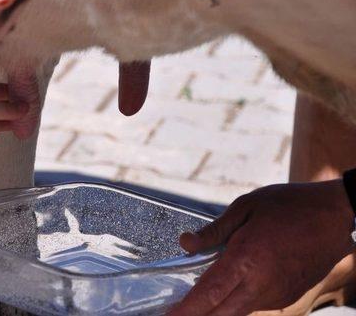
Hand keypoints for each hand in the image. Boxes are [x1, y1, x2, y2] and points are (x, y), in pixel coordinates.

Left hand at [169, 180, 354, 315]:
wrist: (334, 214)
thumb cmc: (289, 205)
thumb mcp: (245, 207)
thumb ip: (214, 231)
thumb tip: (186, 244)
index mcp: (247, 259)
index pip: (209, 293)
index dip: (186, 310)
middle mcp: (261, 283)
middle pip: (221, 313)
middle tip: (175, 312)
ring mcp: (277, 293)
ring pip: (237, 311)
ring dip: (217, 308)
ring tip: (198, 297)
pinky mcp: (287, 295)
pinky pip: (254, 304)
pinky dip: (237, 300)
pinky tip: (230, 285)